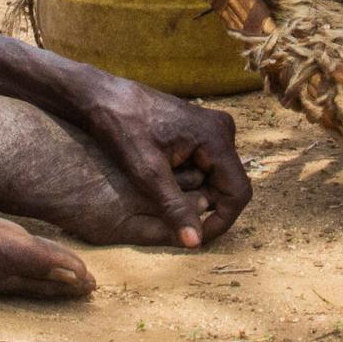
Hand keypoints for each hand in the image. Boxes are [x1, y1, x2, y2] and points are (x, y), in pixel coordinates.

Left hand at [73, 76, 250, 247]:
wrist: (104, 98)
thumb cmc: (122, 129)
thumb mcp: (147, 173)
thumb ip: (175, 207)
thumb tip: (196, 243)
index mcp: (216, 137)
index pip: (238, 192)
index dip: (223, 221)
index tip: (198, 239)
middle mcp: (222, 130)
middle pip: (229, 184)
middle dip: (208, 208)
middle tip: (179, 225)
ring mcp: (212, 128)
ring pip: (217, 177)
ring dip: (198, 196)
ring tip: (170, 207)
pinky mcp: (200, 131)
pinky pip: (207, 166)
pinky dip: (192, 182)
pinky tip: (167, 188)